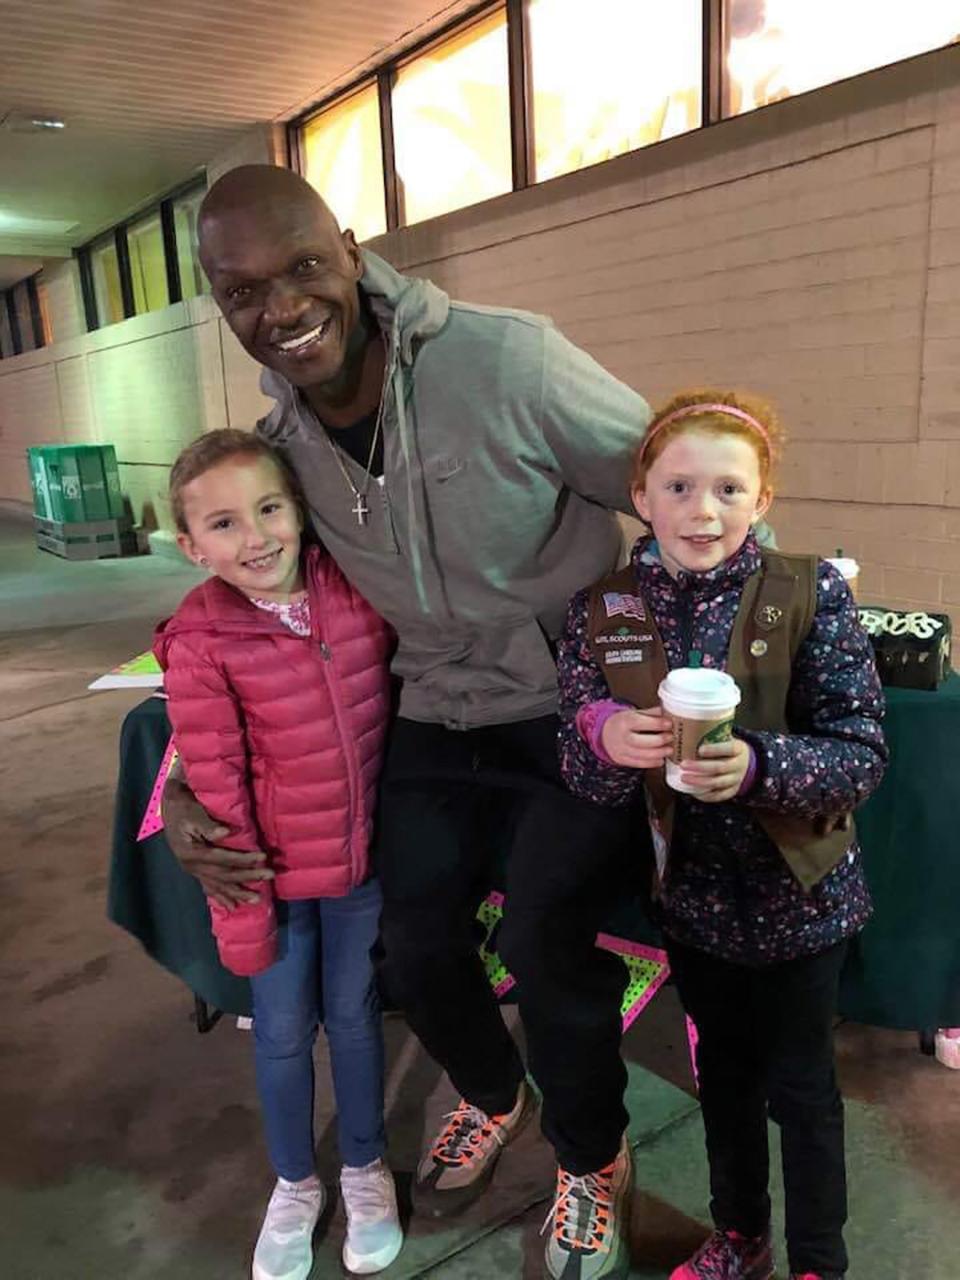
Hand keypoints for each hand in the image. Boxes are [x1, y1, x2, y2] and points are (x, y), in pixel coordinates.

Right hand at [161, 771, 272, 908]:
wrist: (169, 805)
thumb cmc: (182, 806)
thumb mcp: (192, 811)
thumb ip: (207, 825)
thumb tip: (225, 833)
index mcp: (191, 853)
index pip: (222, 859)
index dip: (244, 859)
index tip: (263, 857)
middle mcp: (191, 866)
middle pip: (223, 875)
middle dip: (248, 877)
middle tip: (270, 876)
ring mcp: (192, 870)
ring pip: (218, 885)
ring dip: (238, 893)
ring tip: (256, 900)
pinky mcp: (194, 870)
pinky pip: (208, 887)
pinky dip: (221, 897)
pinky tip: (232, 906)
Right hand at [601, 707, 673, 769]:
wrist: (604, 734)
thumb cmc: (622, 723)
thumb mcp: (634, 713)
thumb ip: (650, 713)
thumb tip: (667, 712)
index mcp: (625, 721)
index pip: (642, 723)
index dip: (658, 724)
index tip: (669, 724)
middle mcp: (622, 736)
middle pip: (643, 742)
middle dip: (660, 740)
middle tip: (671, 737)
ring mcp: (622, 750)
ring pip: (643, 755)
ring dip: (659, 753)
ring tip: (669, 749)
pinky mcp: (623, 760)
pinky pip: (640, 764)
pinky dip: (653, 763)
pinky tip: (661, 759)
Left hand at [680, 737, 750, 802]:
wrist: (745, 762)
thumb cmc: (728, 748)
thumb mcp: (726, 739)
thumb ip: (712, 736)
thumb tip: (688, 728)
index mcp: (739, 749)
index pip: (729, 749)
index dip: (715, 750)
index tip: (700, 749)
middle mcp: (739, 765)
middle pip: (720, 767)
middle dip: (700, 767)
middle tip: (683, 764)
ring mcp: (736, 779)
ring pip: (717, 783)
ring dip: (699, 781)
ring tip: (684, 777)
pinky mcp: (732, 791)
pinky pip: (718, 795)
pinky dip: (705, 795)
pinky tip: (692, 790)